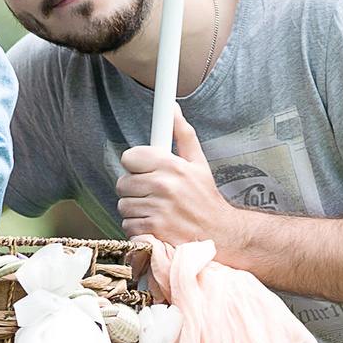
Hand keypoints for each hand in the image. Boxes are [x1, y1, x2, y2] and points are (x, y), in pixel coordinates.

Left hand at [116, 111, 237, 248]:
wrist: (220, 233)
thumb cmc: (205, 198)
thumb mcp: (198, 163)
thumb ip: (183, 134)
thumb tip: (172, 109)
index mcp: (172, 166)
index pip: (129, 157)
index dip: (135, 165)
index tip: (145, 171)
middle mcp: (163, 186)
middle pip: (122, 182)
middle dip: (134, 188)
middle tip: (152, 193)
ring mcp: (157, 209)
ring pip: (123, 205)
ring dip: (135, 209)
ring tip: (155, 210)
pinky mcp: (153, 230)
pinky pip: (127, 224)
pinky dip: (138, 227)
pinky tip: (155, 224)